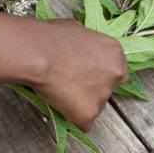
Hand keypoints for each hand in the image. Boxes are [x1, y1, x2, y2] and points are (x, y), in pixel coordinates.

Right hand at [29, 18, 127, 132]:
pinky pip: (82, 122)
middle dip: (93, 90)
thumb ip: (86, 44)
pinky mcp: (88, 114)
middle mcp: (115, 74)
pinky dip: (71, 116)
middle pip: (108, 90)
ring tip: (59, 91)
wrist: (37, 53)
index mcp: (114, 52)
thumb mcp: (76, 30)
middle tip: (72, 85)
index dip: (100, 74)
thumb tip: (80, 48)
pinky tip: (58, 103)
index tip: (86, 75)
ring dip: (80, 103)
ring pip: (94, 106)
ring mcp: (103, 95)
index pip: (117, 71)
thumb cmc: (50, 37)